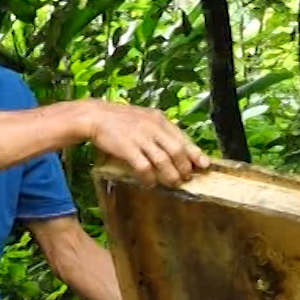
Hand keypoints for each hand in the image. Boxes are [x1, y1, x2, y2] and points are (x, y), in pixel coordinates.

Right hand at [82, 100, 211, 186]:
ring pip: (163, 161)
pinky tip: (150, 183)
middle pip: (176, 151)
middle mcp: (153, 127)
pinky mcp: (127, 148)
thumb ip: (160, 131)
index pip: (183, 138)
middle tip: (185, 178)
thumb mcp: (145, 118)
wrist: (95, 116)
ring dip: (170, 176)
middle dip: (183, 168)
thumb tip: (178, 149)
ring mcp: (140, 137)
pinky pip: (143, 167)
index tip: (204, 165)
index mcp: (159, 119)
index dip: (195, 154)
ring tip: (172, 183)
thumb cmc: (121, 120)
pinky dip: (149, 178)